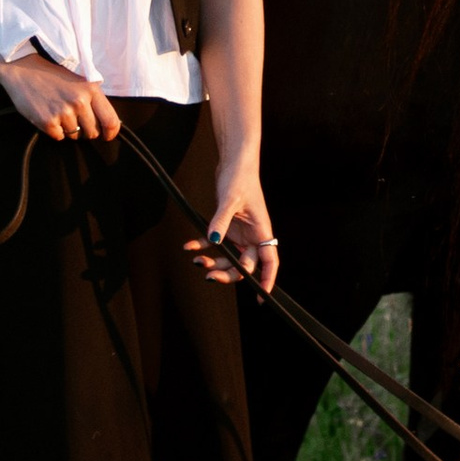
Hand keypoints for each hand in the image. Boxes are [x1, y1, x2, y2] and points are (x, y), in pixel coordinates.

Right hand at [0, 47, 119, 142]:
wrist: (23, 70)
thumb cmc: (53, 76)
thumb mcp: (79, 81)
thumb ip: (94, 100)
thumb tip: (108, 123)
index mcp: (91, 89)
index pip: (111, 120)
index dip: (110, 133)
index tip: (106, 136)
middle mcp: (79, 101)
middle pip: (93, 132)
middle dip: (86, 131)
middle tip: (74, 119)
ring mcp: (63, 112)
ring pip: (75, 136)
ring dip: (68, 129)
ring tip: (58, 112)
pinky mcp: (48, 121)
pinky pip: (59, 137)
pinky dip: (55, 131)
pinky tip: (49, 115)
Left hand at [191, 162, 277, 290]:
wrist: (233, 163)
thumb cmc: (239, 178)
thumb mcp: (230, 199)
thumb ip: (221, 221)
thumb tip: (213, 241)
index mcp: (262, 231)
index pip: (270, 261)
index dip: (267, 280)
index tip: (262, 297)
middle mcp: (252, 236)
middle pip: (245, 265)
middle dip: (228, 273)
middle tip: (210, 276)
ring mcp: (239, 233)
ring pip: (228, 258)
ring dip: (213, 261)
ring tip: (196, 260)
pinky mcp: (226, 227)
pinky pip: (215, 243)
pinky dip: (202, 246)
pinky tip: (189, 247)